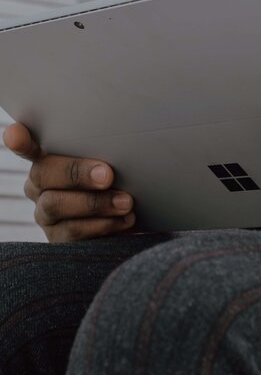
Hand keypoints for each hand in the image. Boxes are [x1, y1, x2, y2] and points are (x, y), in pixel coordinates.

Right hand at [3, 123, 135, 242]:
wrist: (131, 220)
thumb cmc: (119, 185)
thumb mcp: (112, 167)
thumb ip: (103, 157)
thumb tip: (109, 159)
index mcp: (49, 162)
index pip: (28, 148)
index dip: (21, 142)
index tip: (16, 135)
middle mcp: (40, 187)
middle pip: (43, 175)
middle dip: (76, 174)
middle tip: (107, 176)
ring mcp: (46, 215)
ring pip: (56, 205)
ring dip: (96, 203)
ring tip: (126, 202)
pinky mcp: (59, 240)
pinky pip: (74, 231)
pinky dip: (104, 224)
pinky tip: (125, 219)